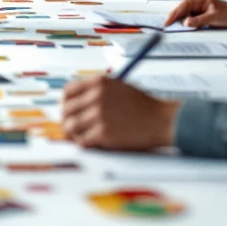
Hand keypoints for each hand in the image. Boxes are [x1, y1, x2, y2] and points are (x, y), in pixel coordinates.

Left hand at [61, 76, 179, 149]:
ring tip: (82, 137)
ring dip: (73, 134)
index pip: (68, 91)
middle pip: (66, 109)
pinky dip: (83, 143)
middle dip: (67, 120)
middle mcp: (97, 96)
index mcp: (99, 82)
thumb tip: (71, 104)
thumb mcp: (118, 88)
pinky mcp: (103, 133)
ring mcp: (99, 114)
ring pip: (70, 126)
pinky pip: (82, 140)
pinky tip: (92, 143)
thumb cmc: (142, 106)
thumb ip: (96, 91)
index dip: (65, 103)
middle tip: (72, 129)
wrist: (161, 120)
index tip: (67, 111)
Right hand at [165, 0, 226, 28]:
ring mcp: (199, 9)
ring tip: (173, 27)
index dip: (175, 13)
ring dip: (179, 20)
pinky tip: (183, 27)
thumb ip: (200, 20)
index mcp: (201, 0)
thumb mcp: (214, 17)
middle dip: (174, 16)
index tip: (168, 21)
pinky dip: (185, 23)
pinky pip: (190, 18)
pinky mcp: (200, 14)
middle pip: (182, 9)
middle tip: (167, 25)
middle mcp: (198, 3)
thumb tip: (186, 23)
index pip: (184, 5)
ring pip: (185, 14)